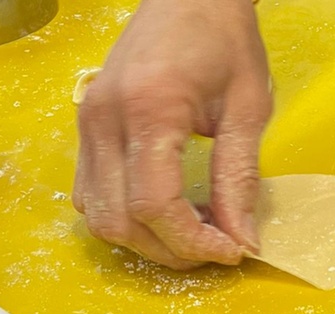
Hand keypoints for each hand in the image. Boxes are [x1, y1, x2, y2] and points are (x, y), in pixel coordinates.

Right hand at [73, 0, 271, 269]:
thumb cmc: (224, 42)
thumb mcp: (248, 109)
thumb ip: (240, 179)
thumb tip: (242, 239)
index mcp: (149, 110)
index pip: (155, 205)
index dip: (194, 242)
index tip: (233, 251)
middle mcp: (105, 120)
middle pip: (120, 220)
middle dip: (171, 250)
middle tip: (217, 247)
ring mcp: (88, 123)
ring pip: (98, 215)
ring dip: (146, 240)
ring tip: (195, 231)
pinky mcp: (86, 126)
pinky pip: (91, 193)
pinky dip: (126, 217)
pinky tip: (168, 211)